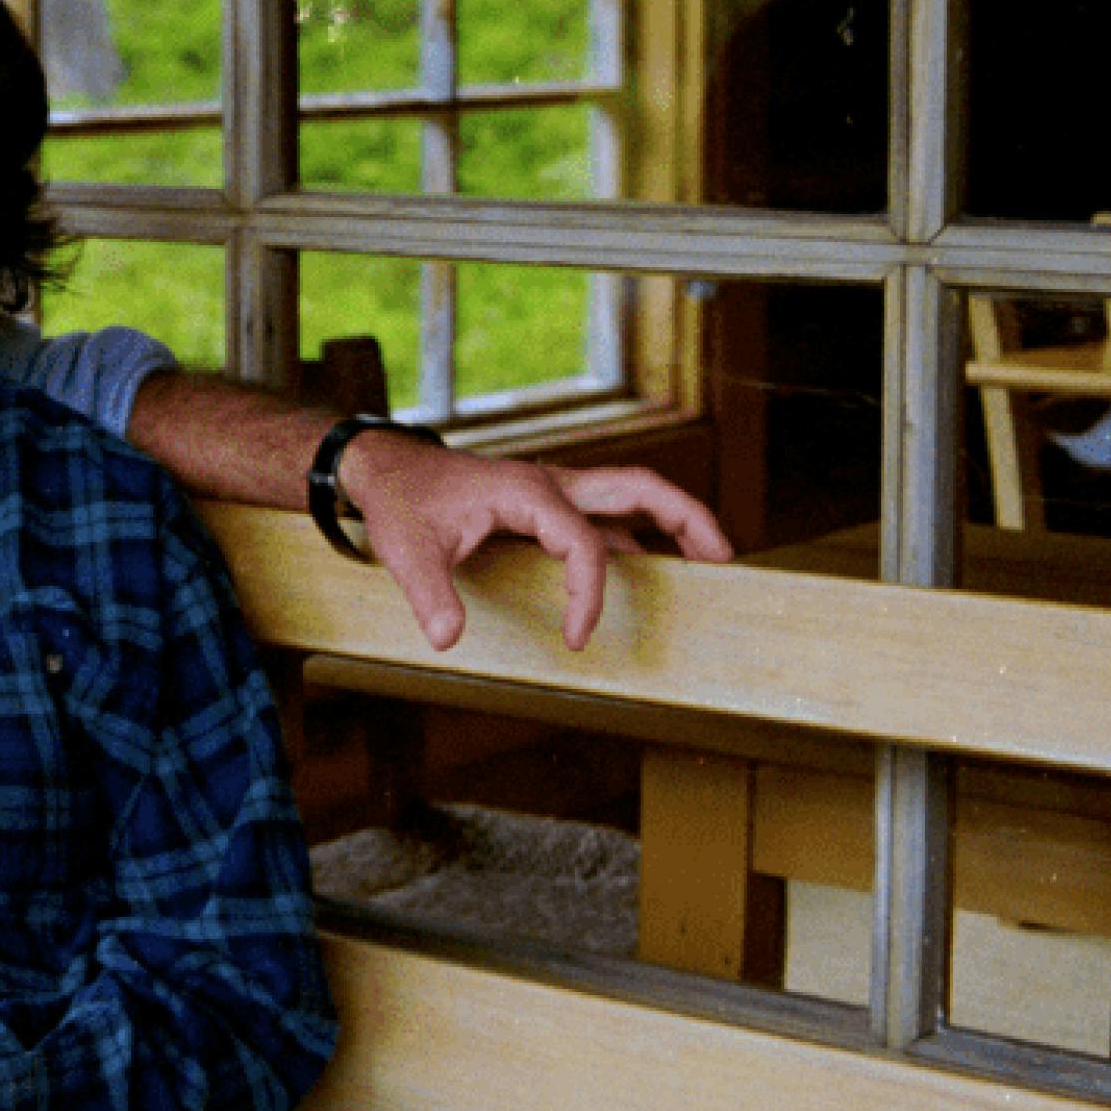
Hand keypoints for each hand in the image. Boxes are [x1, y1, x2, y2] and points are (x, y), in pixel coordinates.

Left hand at [341, 428, 734, 653]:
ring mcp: (555, 492)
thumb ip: (429, 594)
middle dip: (688, 519)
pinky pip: (606, 521)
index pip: (583, 545)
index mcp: (528, 490)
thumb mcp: (406, 549)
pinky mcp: (549, 506)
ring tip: (711, 564)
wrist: (386, 470)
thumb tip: (448, 639)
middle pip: (640, 488)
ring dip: (673, 525)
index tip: (577, 641)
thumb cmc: (401, 502)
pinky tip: (651, 573)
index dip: (588, 596)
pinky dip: (637, 541)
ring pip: (631, 499)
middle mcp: (552, 484)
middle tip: (724, 560)